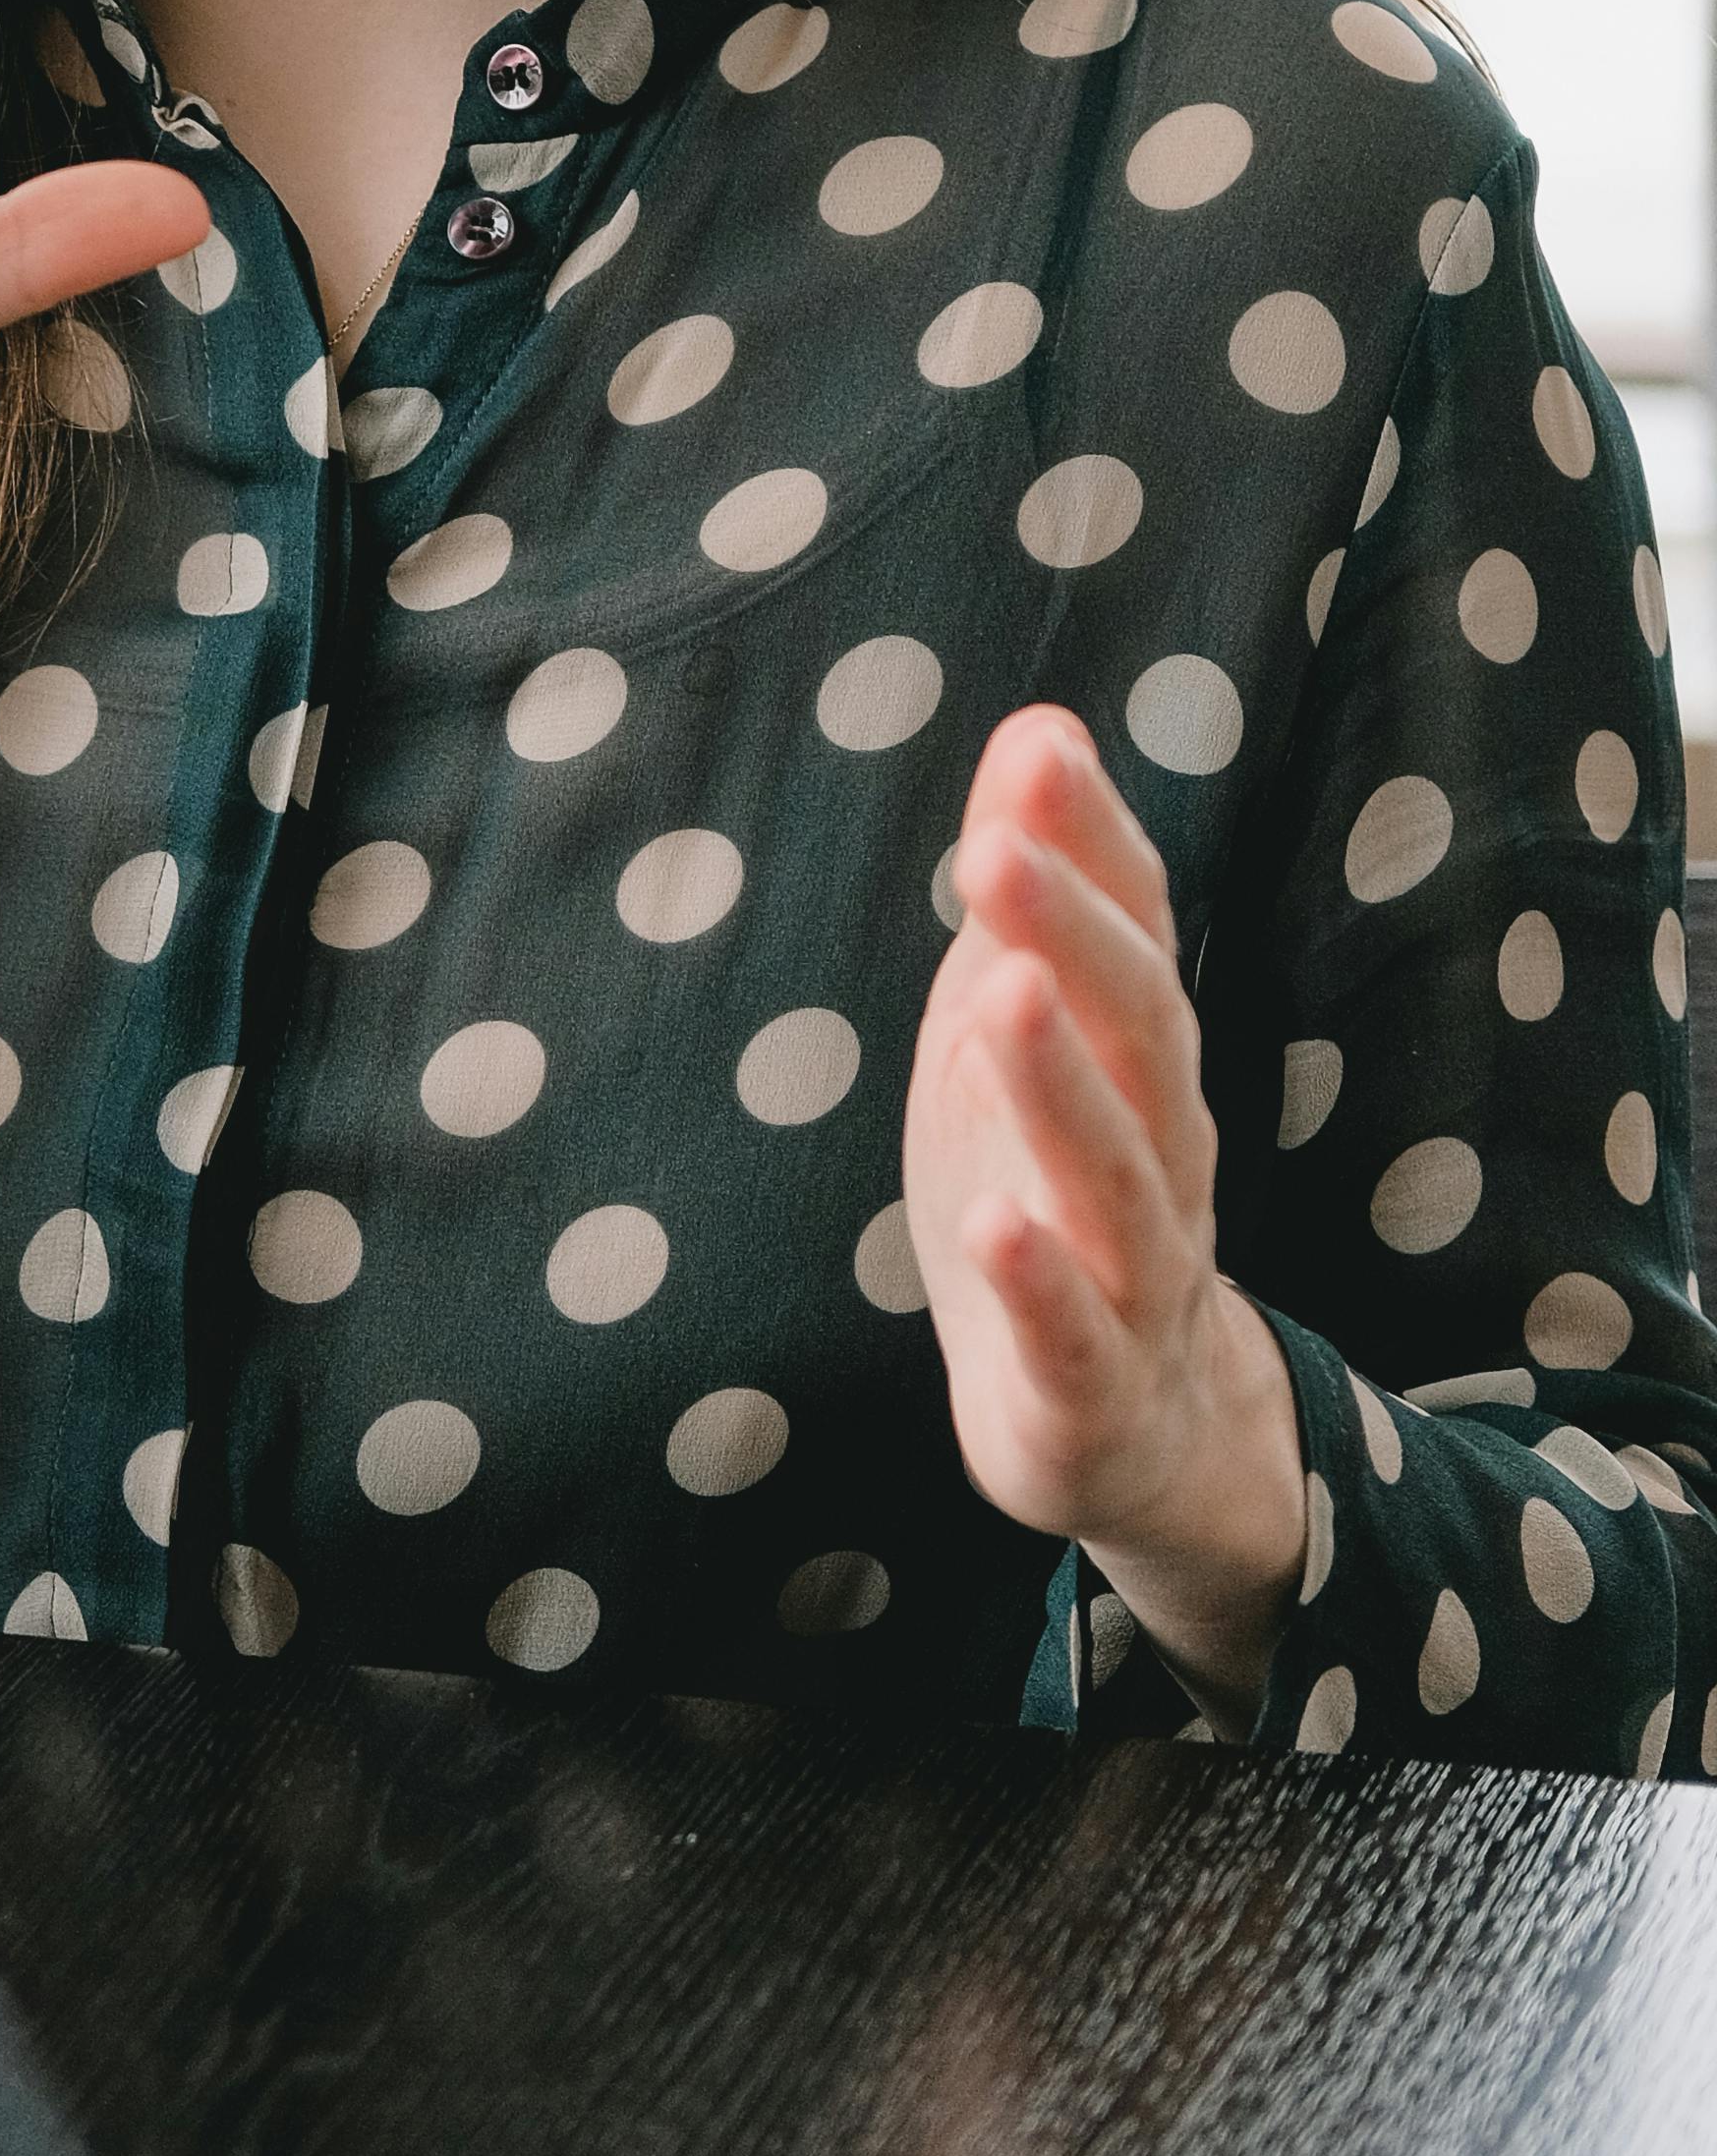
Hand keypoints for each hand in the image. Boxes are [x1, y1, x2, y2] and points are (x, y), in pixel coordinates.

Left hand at [903, 706, 1307, 1702]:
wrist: (1133, 1431)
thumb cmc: (1056, 1198)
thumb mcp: (1025, 1034)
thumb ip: (1034, 894)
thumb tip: (1038, 724)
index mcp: (1139, 1066)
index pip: (1137, 938)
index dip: (1095, 847)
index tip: (1042, 751)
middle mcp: (1162, 1155)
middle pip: (1141, 1037)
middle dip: (1077, 937)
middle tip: (998, 846)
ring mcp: (1137, 1278)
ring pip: (1117, 1175)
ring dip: (1061, 1084)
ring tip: (1002, 994)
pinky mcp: (1088, 1389)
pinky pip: (1074, 1336)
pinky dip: (1039, 1284)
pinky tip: (993, 1224)